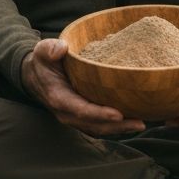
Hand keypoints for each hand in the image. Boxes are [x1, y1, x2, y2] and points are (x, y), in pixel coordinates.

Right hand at [21, 38, 146, 136]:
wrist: (37, 75)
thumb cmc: (43, 61)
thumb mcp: (42, 51)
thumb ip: (50, 49)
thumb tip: (61, 48)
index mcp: (58, 98)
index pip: (80, 109)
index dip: (99, 114)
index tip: (118, 114)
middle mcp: (67, 112)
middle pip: (94, 124)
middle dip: (117, 126)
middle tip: (139, 122)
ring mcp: (75, 117)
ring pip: (99, 129)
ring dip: (120, 129)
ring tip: (141, 123)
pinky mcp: (82, 116)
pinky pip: (100, 125)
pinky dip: (116, 127)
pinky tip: (133, 120)